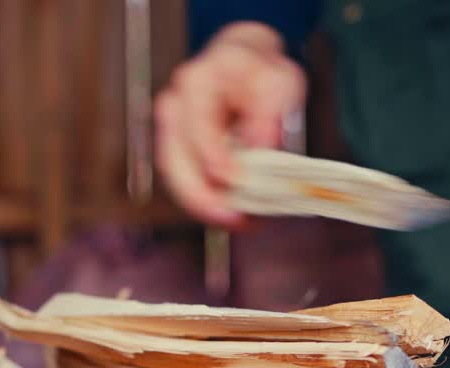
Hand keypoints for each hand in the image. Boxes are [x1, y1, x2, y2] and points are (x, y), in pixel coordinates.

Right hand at [155, 22, 306, 227]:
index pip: (198, 124)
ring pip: (174, 175)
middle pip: (174, 157)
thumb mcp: (279, 82)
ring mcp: (170, 128)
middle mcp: (175, 104)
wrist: (244, 65)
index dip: (213, 156)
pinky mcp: (176, 150)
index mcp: (199, 81)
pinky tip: (231, 213)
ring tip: (237, 221)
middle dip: (200, 194)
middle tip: (233, 218)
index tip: (234, 181)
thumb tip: (261, 147)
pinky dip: (205, 200)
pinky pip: (183, 180)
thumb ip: (270, 113)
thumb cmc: (261, 73)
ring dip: (202, 203)